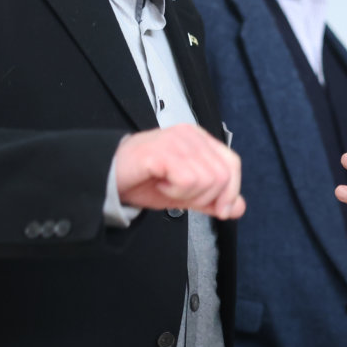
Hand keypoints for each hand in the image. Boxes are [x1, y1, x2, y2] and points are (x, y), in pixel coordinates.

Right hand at [114, 123, 244, 218]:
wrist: (108, 177)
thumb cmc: (143, 180)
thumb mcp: (185, 194)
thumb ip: (212, 199)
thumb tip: (238, 207)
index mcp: (199, 140)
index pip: (232, 163)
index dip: (231, 191)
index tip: (221, 210)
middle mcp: (190, 135)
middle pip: (222, 175)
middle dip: (204, 197)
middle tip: (180, 194)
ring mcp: (177, 140)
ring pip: (206, 180)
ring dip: (185, 194)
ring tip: (166, 186)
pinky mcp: (163, 151)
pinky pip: (187, 180)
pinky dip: (174, 191)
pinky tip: (160, 183)